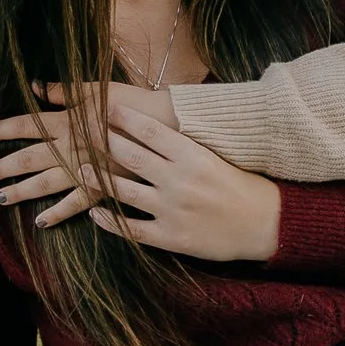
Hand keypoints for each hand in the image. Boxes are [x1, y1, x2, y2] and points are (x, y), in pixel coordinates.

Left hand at [0, 83, 179, 226]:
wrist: (165, 126)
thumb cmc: (132, 103)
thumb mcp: (95, 89)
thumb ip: (62, 91)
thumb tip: (33, 86)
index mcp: (66, 121)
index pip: (26, 125)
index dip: (1, 129)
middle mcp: (69, 147)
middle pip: (28, 158)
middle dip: (3, 167)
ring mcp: (84, 169)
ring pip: (45, 183)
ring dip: (21, 191)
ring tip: (1, 197)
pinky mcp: (102, 186)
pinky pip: (74, 203)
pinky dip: (57, 213)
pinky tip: (41, 221)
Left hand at [86, 105, 279, 261]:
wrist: (266, 223)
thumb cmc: (240, 185)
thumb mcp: (214, 156)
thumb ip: (184, 144)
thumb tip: (153, 123)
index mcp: (193, 155)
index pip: (150, 130)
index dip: (123, 117)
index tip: (104, 108)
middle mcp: (180, 180)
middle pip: (131, 156)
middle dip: (102, 141)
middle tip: (81, 131)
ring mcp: (173, 209)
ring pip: (124, 191)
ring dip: (97, 179)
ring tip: (79, 168)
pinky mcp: (171, 237)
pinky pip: (132, 228)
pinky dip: (110, 221)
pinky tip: (95, 213)